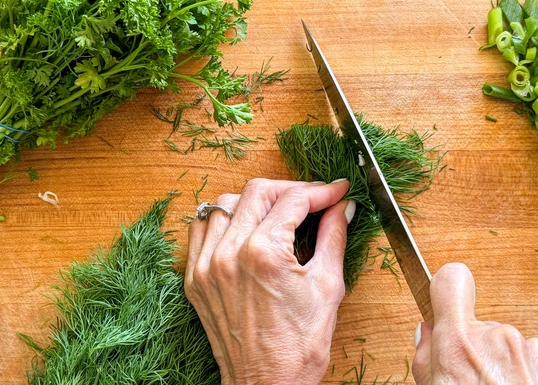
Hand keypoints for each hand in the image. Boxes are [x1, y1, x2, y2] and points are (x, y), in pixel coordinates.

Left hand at [185, 178, 355, 383]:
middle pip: (256, 192)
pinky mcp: (196, 279)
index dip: (320, 191)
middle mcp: (229, 253)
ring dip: (253, 201)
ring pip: (224, 204)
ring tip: (278, 212)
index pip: (293, 200)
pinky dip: (223, 220)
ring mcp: (207, 266)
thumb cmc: (299, 346)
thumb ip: (334, 237)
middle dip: (289, 190)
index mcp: (264, 253)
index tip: (336, 192)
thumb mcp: (328, 286)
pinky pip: (201, 230)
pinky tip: (244, 228)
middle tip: (311, 200)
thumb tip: (341, 207)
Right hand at [413, 263, 537, 383]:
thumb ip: (428, 356)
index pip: (450, 281)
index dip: (447, 289)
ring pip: (518, 348)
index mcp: (459, 343)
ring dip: (512, 369)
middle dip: (480, 352)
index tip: (448, 299)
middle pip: (485, 327)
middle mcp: (500, 339)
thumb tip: (429, 331)